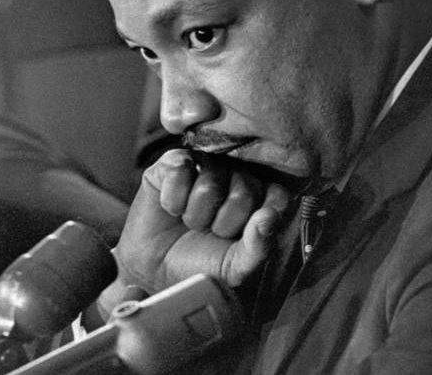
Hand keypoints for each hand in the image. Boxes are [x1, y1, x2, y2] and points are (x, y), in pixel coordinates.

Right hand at [108, 149, 289, 300]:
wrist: (154, 269)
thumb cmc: (199, 264)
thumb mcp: (235, 268)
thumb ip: (258, 246)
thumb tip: (268, 217)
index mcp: (260, 199)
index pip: (277, 197)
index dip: (258, 221)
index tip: (240, 239)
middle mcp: (237, 176)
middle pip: (244, 191)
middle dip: (222, 223)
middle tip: (209, 232)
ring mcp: (207, 165)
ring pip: (210, 183)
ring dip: (195, 214)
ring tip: (190, 222)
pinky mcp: (175, 162)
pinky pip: (180, 169)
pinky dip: (172, 199)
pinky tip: (172, 208)